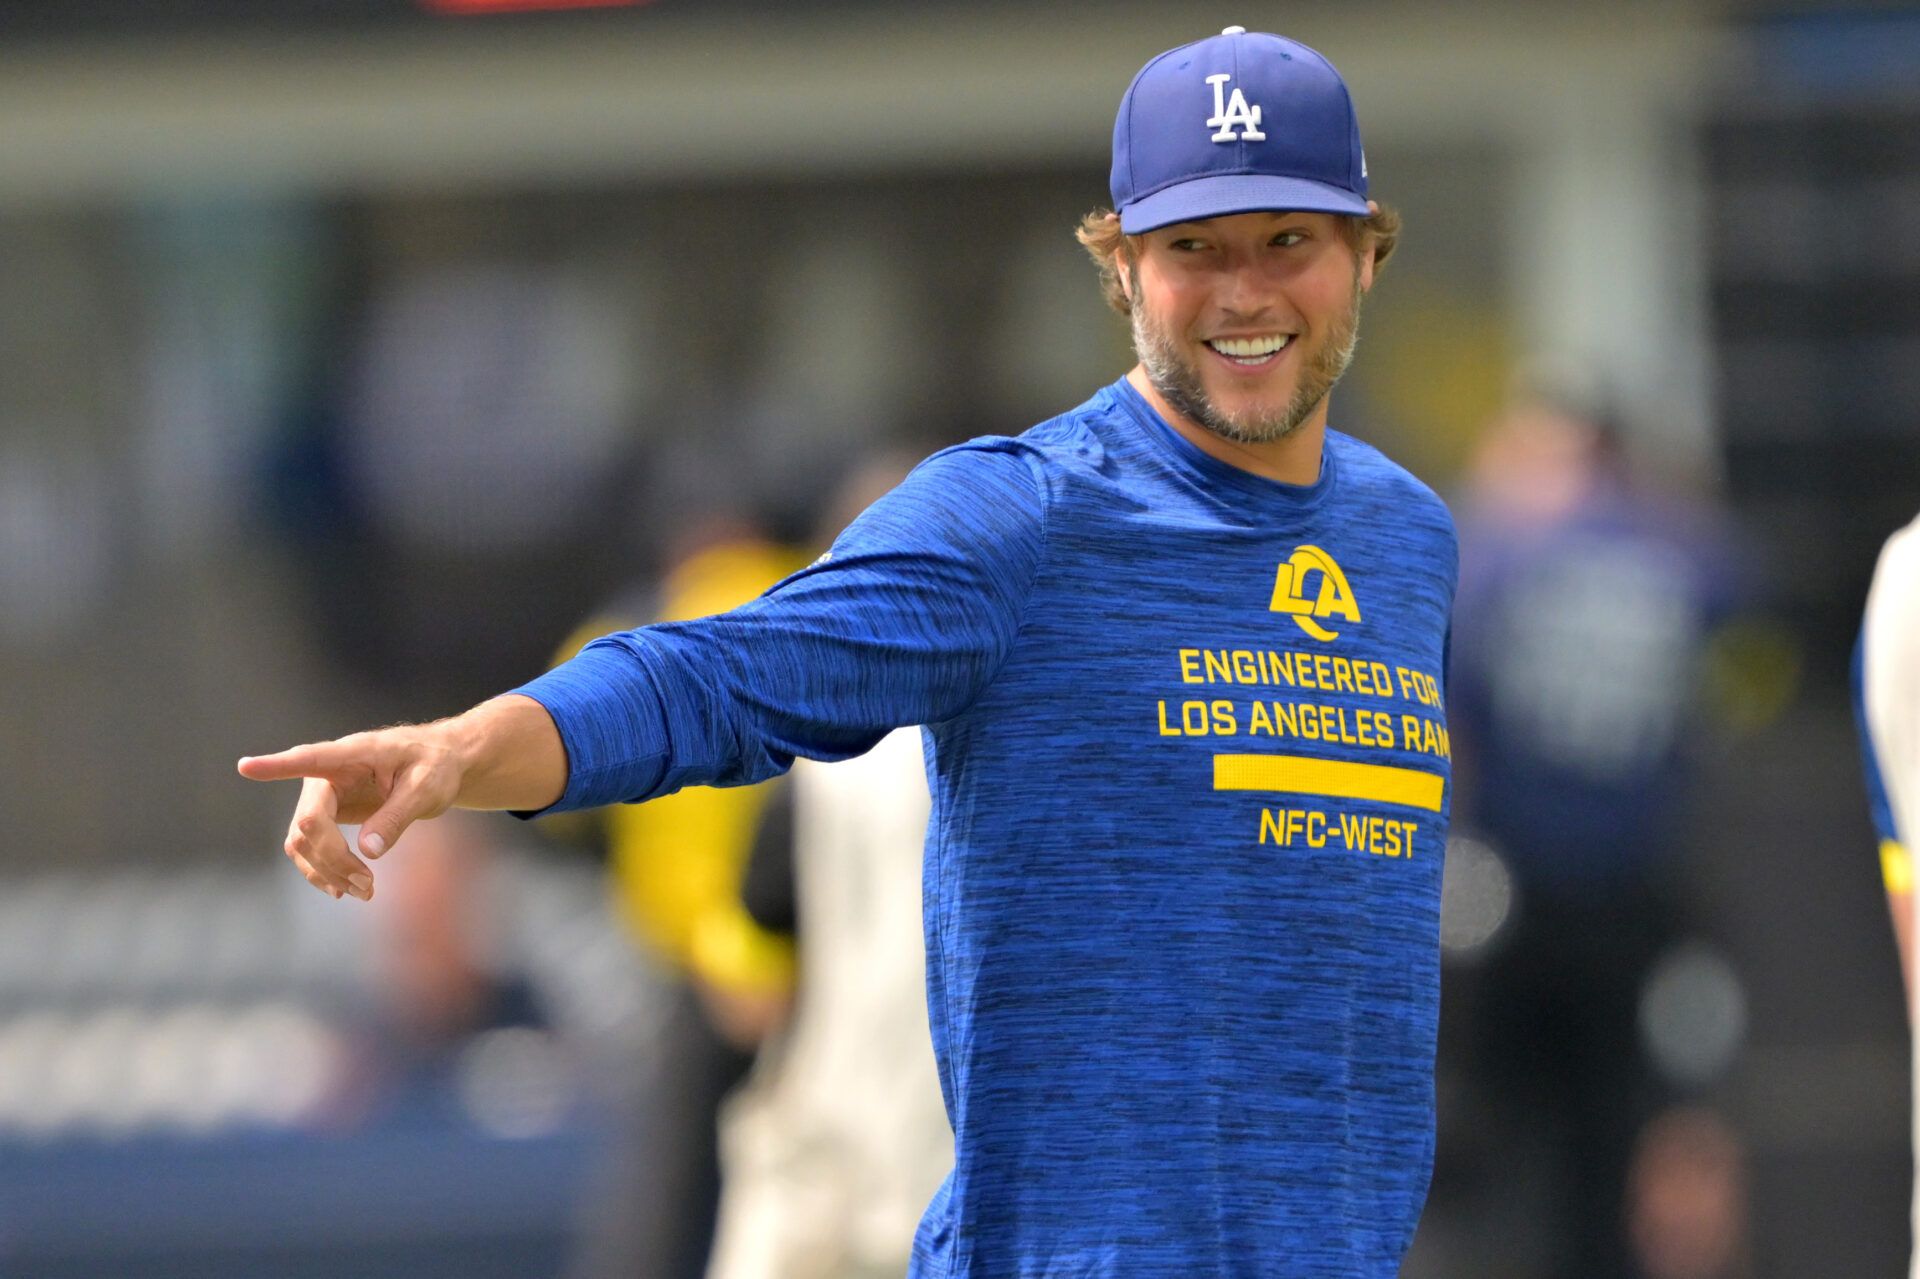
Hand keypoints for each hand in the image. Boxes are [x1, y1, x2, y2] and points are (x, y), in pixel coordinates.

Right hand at [238, 726, 463, 901]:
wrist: (438, 765)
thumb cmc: (434, 766)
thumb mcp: (426, 788)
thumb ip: (397, 816)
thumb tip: (368, 851)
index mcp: (352, 754)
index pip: (309, 759)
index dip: (276, 766)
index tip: (245, 767)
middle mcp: (326, 775)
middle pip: (309, 821)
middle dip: (332, 858)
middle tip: (368, 886)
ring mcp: (321, 797)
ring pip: (302, 840)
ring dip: (325, 871)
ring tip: (364, 892)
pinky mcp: (325, 816)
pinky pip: (308, 848)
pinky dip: (320, 871)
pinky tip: (340, 890)